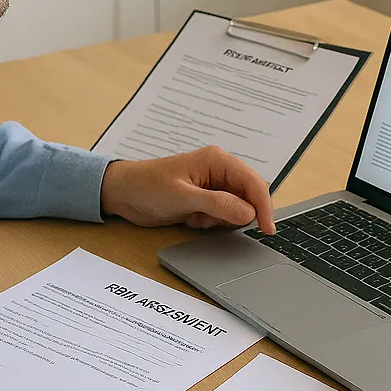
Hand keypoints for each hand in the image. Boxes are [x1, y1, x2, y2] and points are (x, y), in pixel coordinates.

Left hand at [100, 146, 275, 232]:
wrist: (123, 194)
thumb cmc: (148, 186)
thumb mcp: (184, 197)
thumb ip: (218, 204)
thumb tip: (249, 213)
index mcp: (218, 160)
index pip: (254, 183)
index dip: (264, 206)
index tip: (267, 229)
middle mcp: (219, 171)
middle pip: (249, 197)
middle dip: (237, 214)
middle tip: (214, 222)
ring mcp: (213, 186)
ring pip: (237, 210)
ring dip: (220, 220)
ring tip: (195, 217)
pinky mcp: (205, 200)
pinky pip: (222, 216)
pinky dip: (210, 223)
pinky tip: (190, 219)